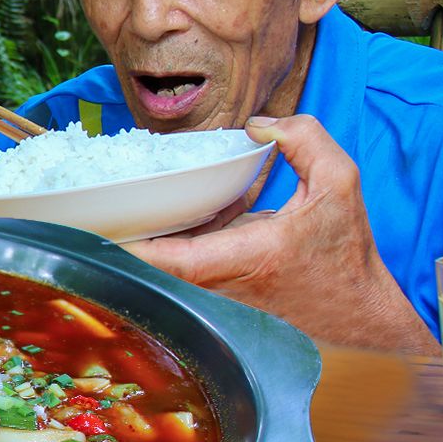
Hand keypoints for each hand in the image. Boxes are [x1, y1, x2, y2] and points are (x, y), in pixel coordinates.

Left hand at [123, 114, 438, 352]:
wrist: (362, 317)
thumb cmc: (349, 255)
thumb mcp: (341, 184)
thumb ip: (304, 140)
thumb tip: (258, 124)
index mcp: (249, 257)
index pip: (176, 259)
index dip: (134, 247)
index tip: (99, 232)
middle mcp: (225, 282)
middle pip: (154, 265)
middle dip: (119, 240)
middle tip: (80, 213)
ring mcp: (218, 293)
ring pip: (163, 270)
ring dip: (137, 243)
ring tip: (101, 211)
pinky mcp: (220, 294)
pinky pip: (181, 269)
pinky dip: (164, 244)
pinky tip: (155, 216)